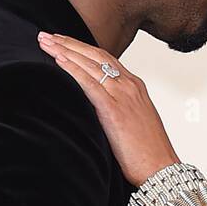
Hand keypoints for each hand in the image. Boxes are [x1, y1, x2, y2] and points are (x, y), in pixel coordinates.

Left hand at [36, 31, 179, 186]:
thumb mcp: (134, 124)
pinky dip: (72, 69)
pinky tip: (58, 60)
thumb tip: (97, 110)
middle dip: (69, 43)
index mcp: (135, 87)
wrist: (161, 169)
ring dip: (64, 50)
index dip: (82, 49)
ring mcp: (123, 95)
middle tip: (47, 36)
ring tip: (45, 42)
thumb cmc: (148, 154)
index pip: (105, 59)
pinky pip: (89, 83)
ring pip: (89, 64)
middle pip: (95, 55)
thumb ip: (117, 110)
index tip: (64, 42)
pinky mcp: (113, 109)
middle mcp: (130, 85)